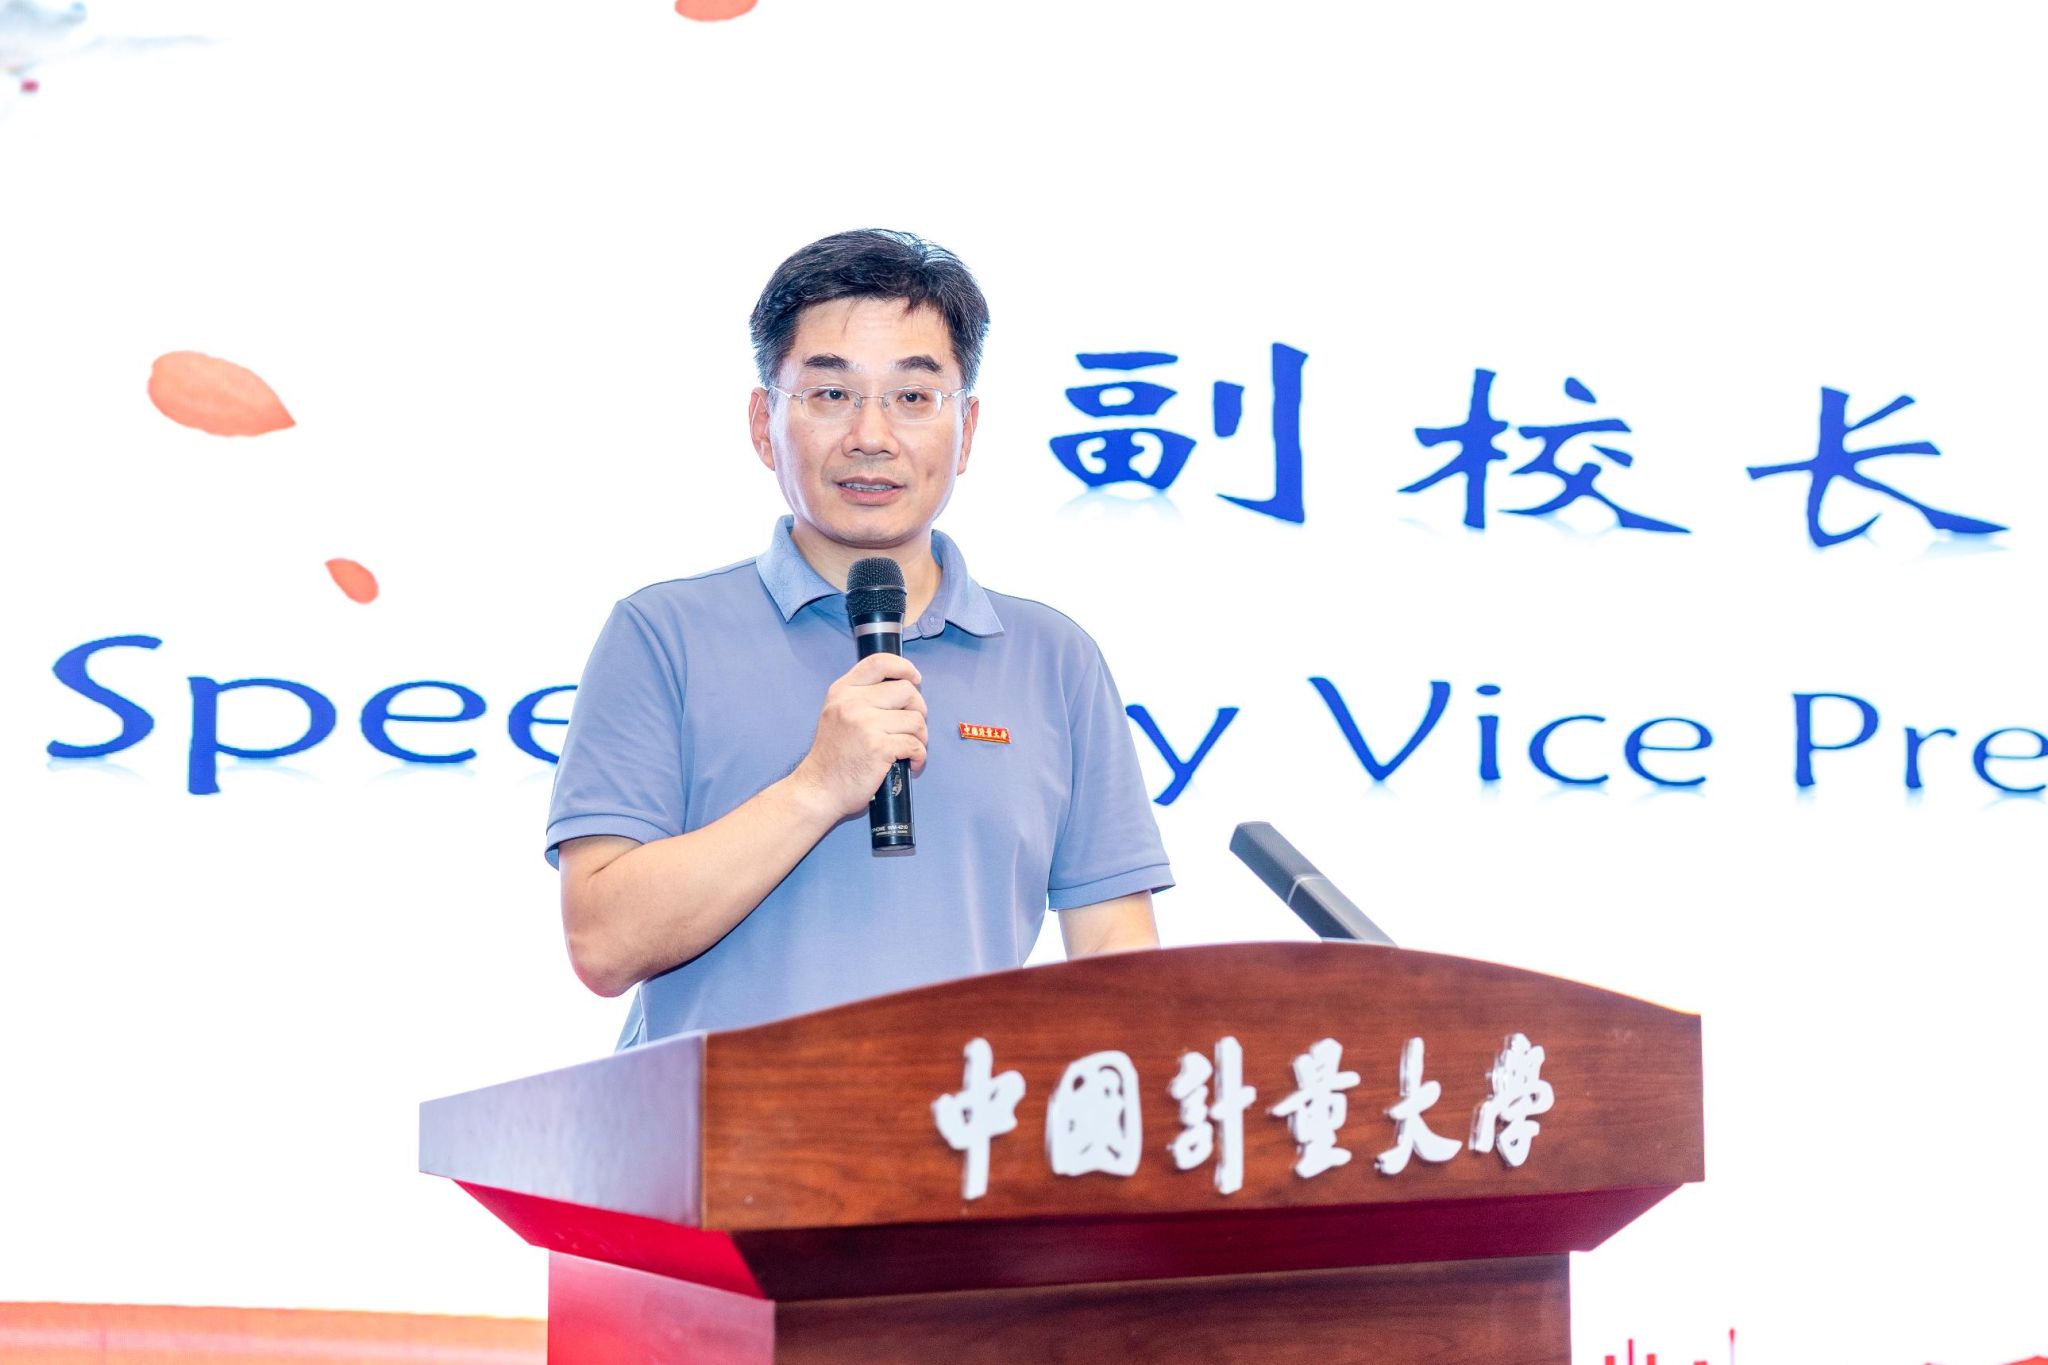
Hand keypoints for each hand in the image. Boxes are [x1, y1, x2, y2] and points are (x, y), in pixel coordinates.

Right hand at [791, 653, 927, 818]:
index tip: (915, 679)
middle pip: (906, 690)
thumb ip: (861, 697)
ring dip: (921, 736)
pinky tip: (911, 763)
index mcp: (843, 691)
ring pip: (916, 719)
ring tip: (911, 748)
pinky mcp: (879, 748)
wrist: (819, 789)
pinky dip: (920, 756)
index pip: (879, 662)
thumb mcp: (837, 714)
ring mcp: (866, 724)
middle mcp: (853, 703)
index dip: (904, 667)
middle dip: (919, 709)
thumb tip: (904, 687)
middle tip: (913, 727)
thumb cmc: (833, 757)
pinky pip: (915, 744)